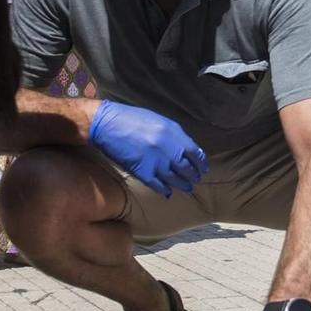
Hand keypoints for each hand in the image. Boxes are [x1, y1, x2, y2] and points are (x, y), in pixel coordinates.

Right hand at [87, 101, 206, 196]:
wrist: (107, 124)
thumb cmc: (132, 119)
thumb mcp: (159, 121)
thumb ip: (174, 135)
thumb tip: (187, 150)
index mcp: (173, 132)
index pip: (194, 152)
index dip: (200, 162)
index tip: (203, 168)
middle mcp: (167, 148)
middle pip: (186, 168)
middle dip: (193, 175)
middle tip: (195, 180)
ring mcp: (155, 161)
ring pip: (175, 179)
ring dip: (182, 185)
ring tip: (187, 188)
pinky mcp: (142, 171)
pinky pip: (158, 185)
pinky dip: (165, 190)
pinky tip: (168, 192)